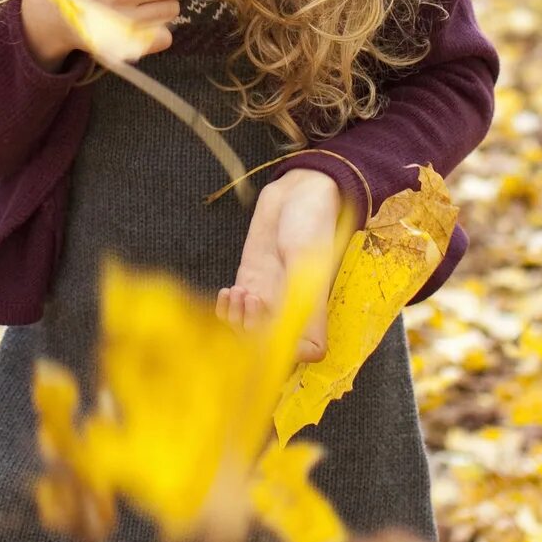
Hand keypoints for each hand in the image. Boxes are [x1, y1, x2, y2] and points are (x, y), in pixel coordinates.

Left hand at [221, 169, 350, 360]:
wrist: (299, 189)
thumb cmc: (310, 219)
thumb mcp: (306, 257)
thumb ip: (299, 298)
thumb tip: (301, 346)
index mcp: (314, 310)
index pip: (304, 352)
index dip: (283, 350)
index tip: (268, 328)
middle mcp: (291, 310)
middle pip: (269, 346)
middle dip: (251, 332)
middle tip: (249, 300)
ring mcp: (270, 300)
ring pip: (247, 332)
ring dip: (235, 321)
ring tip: (238, 293)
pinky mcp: (252, 285)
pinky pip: (235, 313)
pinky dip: (226, 310)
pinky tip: (228, 291)